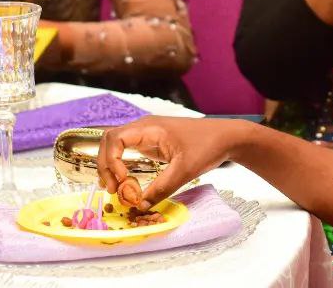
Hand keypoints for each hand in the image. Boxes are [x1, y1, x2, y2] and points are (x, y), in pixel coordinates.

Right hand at [97, 116, 245, 209]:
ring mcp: (147, 134)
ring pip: (116, 146)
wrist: (226, 137)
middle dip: (106, 165)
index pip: (115, 138)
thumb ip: (162, 188)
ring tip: (115, 188)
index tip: (122, 180)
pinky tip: (124, 182)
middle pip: (109, 141)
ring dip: (111, 165)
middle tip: (112, 189)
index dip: (111, 160)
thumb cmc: (208, 146)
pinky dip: (121, 165)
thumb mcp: (186, 170)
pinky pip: (127, 151)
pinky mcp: (152, 143)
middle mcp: (144, 128)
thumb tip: (140, 206)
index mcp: (150, 128)